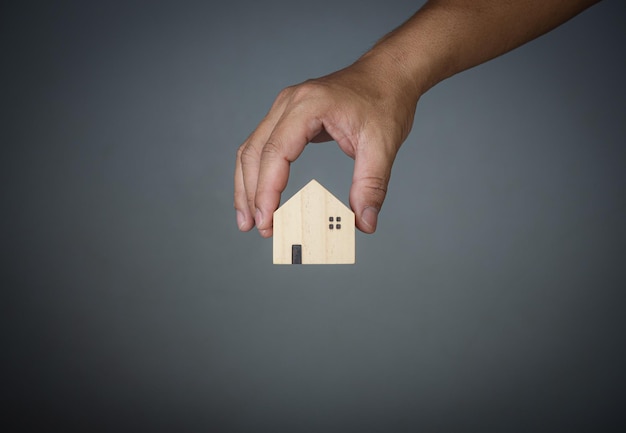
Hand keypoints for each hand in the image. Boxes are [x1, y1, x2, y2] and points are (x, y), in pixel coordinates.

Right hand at [234, 55, 419, 236]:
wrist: (389, 73)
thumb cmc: (385, 101)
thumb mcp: (384, 145)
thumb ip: (371, 185)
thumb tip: (364, 223)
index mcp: (308, 105)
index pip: (275, 152)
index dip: (267, 190)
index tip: (267, 220)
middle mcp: (289, 103)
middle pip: (254, 152)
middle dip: (251, 193)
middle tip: (258, 228)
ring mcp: (285, 108)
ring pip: (251, 149)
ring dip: (246, 185)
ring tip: (249, 220)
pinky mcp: (288, 116)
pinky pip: (262, 145)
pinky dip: (257, 173)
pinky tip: (260, 196)